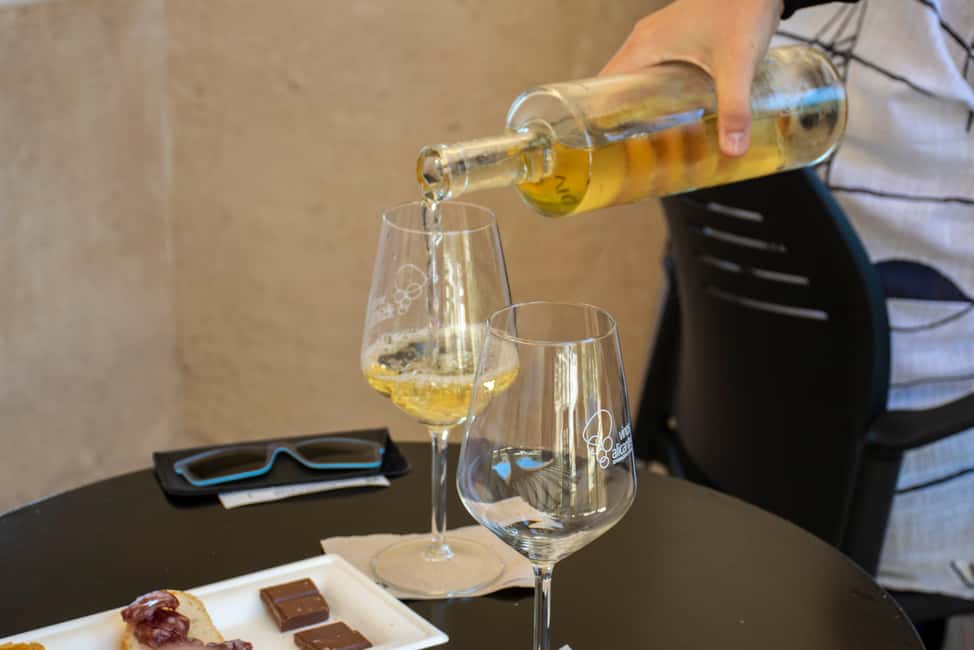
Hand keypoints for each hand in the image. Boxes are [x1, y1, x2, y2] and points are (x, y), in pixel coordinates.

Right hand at [601, 0, 783, 156]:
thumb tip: (733, 150)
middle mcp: (644, 40)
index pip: (602, 86)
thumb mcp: (737, 64)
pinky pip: (654, 69)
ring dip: (640, 106)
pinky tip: (676, 111)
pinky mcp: (676, 37)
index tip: (606, 145)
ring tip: (651, 138)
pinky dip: (657, 92)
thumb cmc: (741, 8)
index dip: (600, 117)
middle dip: (623, 119)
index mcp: (644, 46)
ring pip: (636, 78)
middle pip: (618, 87)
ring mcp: (659, 37)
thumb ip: (734, 108)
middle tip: (633, 151)